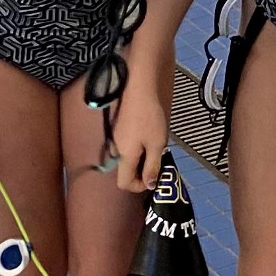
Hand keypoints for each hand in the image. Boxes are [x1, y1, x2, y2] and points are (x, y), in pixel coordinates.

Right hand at [109, 77, 169, 193]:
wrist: (138, 89)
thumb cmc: (150, 118)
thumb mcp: (157, 144)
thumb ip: (152, 166)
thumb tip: (150, 185)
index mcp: (125, 157)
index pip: (124, 184)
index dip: (139, 186)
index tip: (154, 176)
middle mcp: (116, 150)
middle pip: (126, 171)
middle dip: (143, 171)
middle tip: (159, 158)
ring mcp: (116, 139)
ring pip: (128, 158)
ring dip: (142, 158)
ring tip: (156, 143)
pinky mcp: (118, 129)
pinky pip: (127, 146)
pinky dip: (138, 147)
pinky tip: (149, 133)